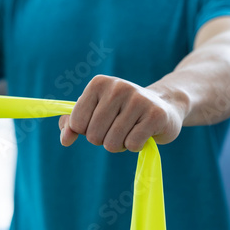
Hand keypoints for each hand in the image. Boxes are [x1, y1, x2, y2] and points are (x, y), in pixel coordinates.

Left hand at [58, 75, 184, 151]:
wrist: (164, 105)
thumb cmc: (122, 112)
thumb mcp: (95, 112)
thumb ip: (72, 124)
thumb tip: (65, 140)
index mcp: (98, 83)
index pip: (76, 123)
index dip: (86, 131)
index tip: (100, 122)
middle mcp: (118, 87)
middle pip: (93, 136)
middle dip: (103, 140)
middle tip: (118, 128)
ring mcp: (138, 100)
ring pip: (112, 143)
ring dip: (119, 145)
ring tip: (130, 131)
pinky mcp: (156, 115)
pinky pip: (132, 144)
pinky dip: (135, 146)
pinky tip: (144, 133)